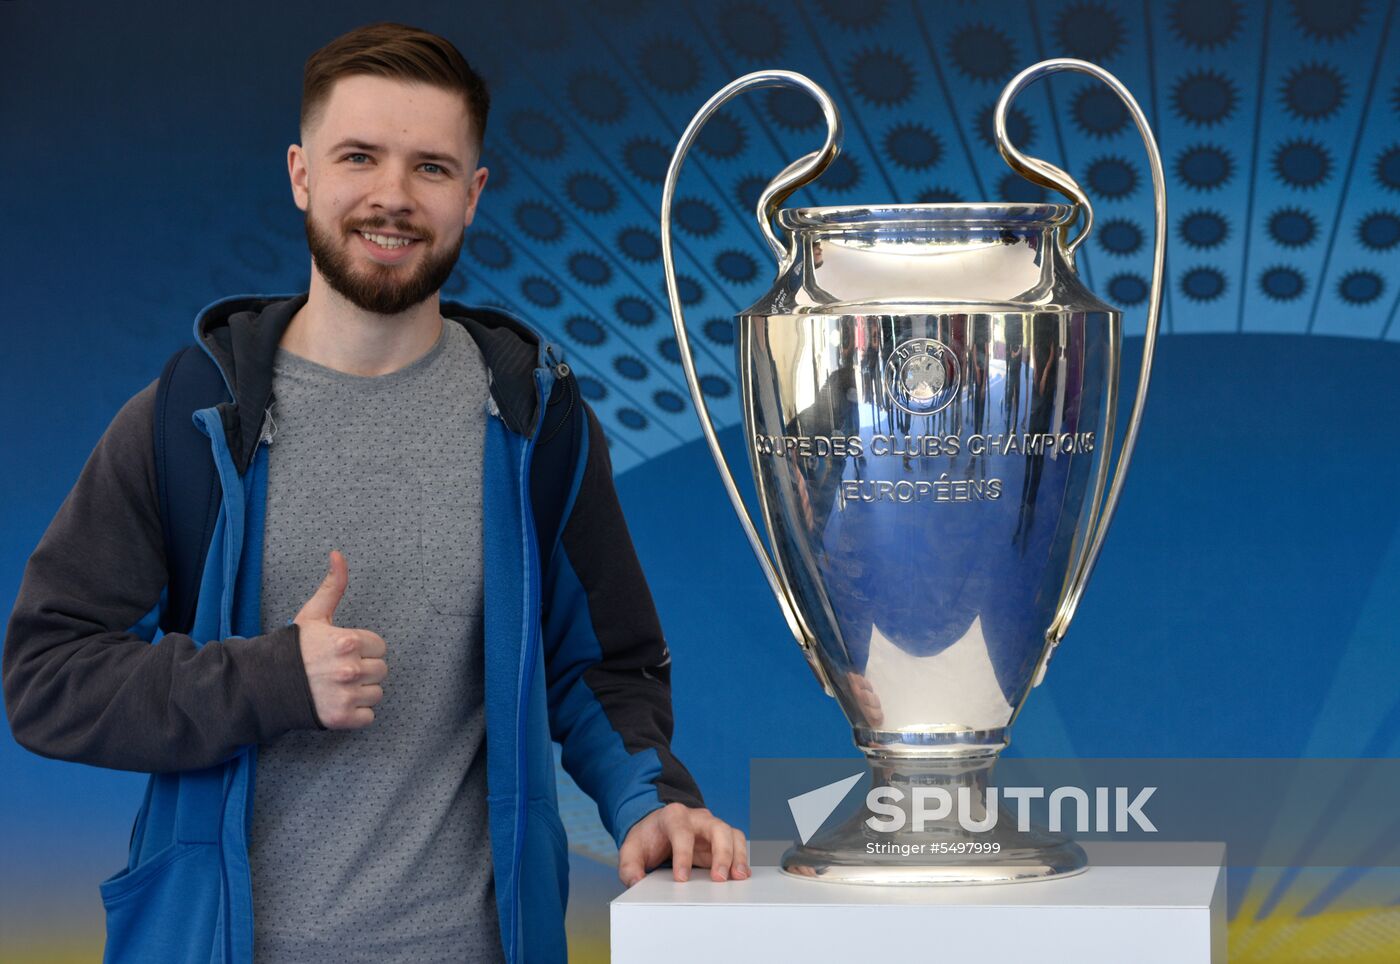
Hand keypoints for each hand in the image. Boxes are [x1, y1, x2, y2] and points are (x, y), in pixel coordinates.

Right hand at [294, 550, 387, 728]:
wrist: (265, 685)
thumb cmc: (293, 649)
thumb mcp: (313, 614)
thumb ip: (333, 585)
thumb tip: (338, 554)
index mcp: (348, 642)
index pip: (380, 647)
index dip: (364, 649)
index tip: (345, 652)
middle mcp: (350, 669)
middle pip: (381, 671)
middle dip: (365, 670)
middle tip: (340, 670)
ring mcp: (347, 695)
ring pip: (377, 694)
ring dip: (362, 692)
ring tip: (338, 686)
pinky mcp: (342, 718)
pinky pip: (369, 716)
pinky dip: (357, 713)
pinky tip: (338, 703)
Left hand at [617, 803, 749, 885]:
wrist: (657, 829)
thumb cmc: (647, 839)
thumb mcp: (631, 850)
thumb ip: (629, 866)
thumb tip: (636, 882)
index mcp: (672, 816)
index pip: (681, 832)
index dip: (683, 855)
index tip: (681, 879)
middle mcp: (696, 818)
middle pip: (716, 828)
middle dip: (721, 853)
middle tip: (719, 878)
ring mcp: (710, 826)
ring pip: (731, 834)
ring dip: (737, 856)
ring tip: (739, 877)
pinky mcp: (720, 838)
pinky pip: (737, 843)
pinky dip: (741, 858)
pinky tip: (740, 875)